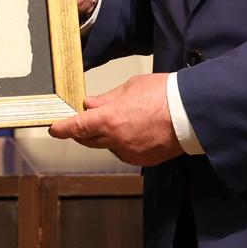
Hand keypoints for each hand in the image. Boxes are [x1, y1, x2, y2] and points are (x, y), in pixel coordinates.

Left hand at [48, 73, 182, 166]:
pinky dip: (125, 143)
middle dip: (83, 132)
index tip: (54, 129)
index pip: (77, 127)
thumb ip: (107, 99)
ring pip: (109, 146)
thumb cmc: (164, 94)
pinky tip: (138, 130)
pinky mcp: (143, 160)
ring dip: (108, 136)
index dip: (63, 129)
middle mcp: (117, 140)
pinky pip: (126, 152)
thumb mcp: (130, 88)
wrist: (191, 112)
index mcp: (110, 120)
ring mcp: (130, 153)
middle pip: (89, 140)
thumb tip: (91, 105)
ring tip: (125, 119)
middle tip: (85, 121)